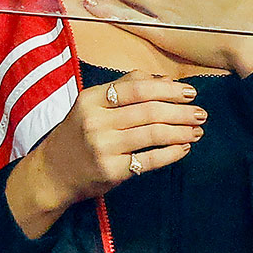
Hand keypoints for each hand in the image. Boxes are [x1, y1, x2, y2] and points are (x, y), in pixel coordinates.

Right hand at [4, 73, 205, 237]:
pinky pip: (149, 160)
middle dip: (181, 112)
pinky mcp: (111, 171)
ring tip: (197, 131)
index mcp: (91, 99)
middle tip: (201, 114)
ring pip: (153, 134)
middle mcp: (96, 121)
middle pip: (149, 111)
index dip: (168, 89)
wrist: (51, 173)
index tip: (190, 92)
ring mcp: (103, 147)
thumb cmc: (77, 135)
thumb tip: (162, 79)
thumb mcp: (91, 105)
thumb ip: (123, 87)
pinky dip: (171, 153)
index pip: (137, 88)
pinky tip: (183, 149)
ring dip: (181, 132)